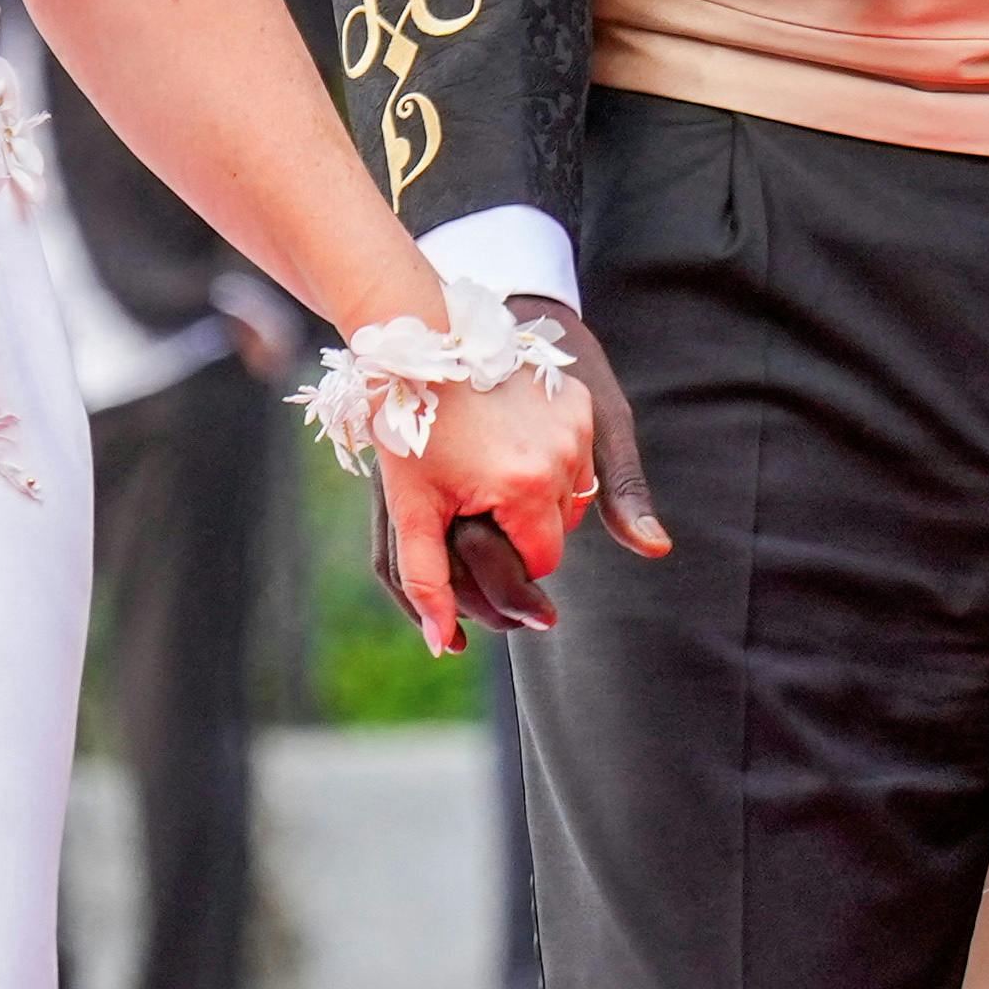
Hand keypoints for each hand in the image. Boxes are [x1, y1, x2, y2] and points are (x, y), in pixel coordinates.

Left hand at [374, 301, 662, 652]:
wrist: (421, 342)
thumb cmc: (409, 427)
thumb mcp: (412, 508)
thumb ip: (428, 580)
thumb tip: (440, 647)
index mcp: (526, 490)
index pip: (540, 561)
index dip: (506, 554)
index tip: (474, 525)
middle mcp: (564, 459)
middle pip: (559, 530)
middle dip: (524, 526)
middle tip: (478, 493)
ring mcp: (577, 427)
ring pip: (574, 496)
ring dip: (543, 494)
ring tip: (494, 465)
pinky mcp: (580, 401)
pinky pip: (579, 455)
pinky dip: (554, 458)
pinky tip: (513, 438)